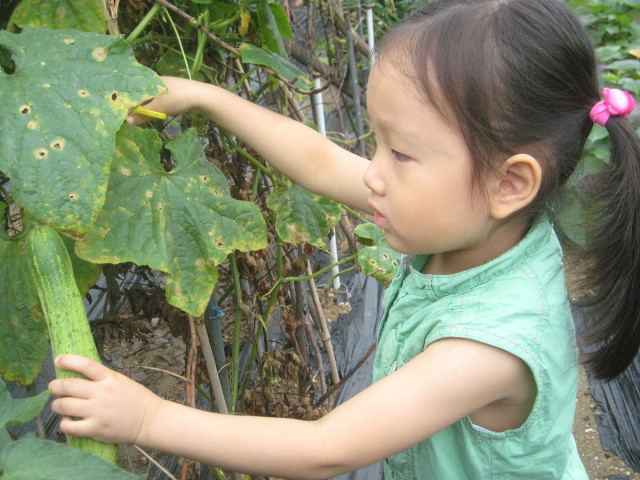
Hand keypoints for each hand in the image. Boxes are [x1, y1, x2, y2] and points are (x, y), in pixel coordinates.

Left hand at [48, 355, 162, 444]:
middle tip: (54, 388)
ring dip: (56, 405)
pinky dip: (64, 423)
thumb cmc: (136, 399)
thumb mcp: (121, 381)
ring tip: (58, 405)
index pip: (85, 364)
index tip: (58, 360)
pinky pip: (69, 426)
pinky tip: (68, 421)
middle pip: (68, 386)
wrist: (150, 420)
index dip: (68, 360)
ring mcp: (97, 412)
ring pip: (63, 406)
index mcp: (110, 378)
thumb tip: (79, 377)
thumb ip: (102, 379)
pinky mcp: (95, 429)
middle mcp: (101, 393)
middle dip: (55, 386)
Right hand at [126, 76, 201, 124]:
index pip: (133, 91)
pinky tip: (152, 115)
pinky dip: (155, 109)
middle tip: (127, 118)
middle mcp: (156, 82)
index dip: (126, 102)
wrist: (203, 98)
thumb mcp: (159, 107)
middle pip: (141, 95)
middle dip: (135, 107)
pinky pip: (159, 103)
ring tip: (136, 119)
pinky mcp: (173, 95)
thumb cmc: (179, 98)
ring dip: (145, 109)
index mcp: (150, 80)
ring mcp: (165, 89)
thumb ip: (143, 114)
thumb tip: (126, 121)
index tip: (119, 112)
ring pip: (151, 100)